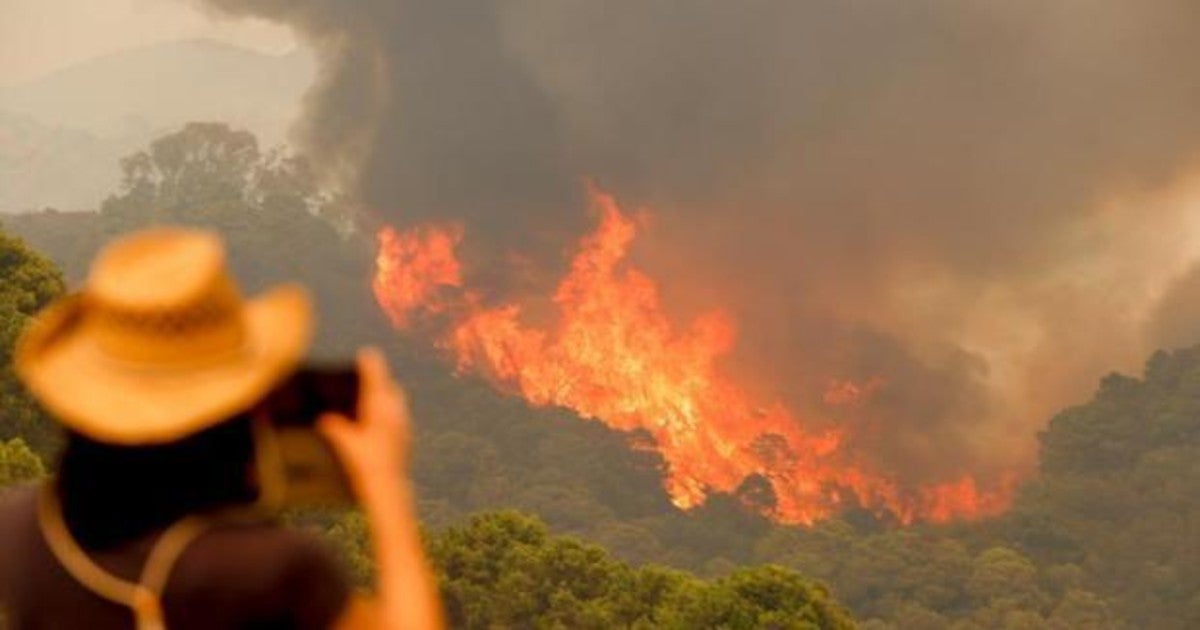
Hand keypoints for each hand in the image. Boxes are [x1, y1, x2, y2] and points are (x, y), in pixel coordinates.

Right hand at [318, 347, 411, 496]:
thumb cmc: (365, 464)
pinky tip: (377, 424)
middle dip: (380, 381)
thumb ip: (334, 428)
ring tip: (370, 401)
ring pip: (397, 402)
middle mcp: (395, 413)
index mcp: (379, 408)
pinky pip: (399, 417)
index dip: (371, 364)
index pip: (376, 378)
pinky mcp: (406, 437)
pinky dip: (389, 413)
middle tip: (366, 378)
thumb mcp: (345, 444)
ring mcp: (403, 425)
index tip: (367, 352)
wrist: (389, 488)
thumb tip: (324, 418)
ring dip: (385, 397)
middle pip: (390, 388)